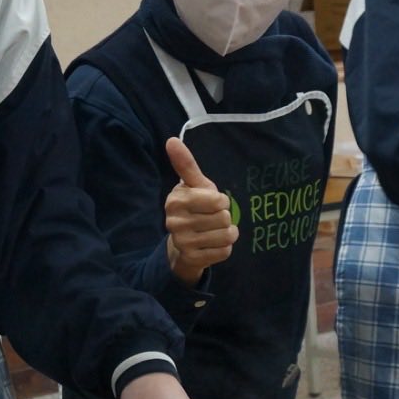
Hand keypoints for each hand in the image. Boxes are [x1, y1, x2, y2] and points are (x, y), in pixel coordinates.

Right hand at [163, 137, 235, 284]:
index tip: (212, 203)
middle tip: (211, 219)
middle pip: (224, 218)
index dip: (221, 201)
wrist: (184, 244)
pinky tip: (213, 245)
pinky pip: (224, 251)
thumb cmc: (194, 207)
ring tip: (214, 231)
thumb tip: (172, 140)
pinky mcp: (192, 258)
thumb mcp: (194, 185)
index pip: (218, 200)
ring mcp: (182, 242)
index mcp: (176, 200)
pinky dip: (224, 248)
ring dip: (227, 233)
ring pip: (226, 236)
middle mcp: (175, 221)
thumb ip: (186, 164)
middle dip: (224, 218)